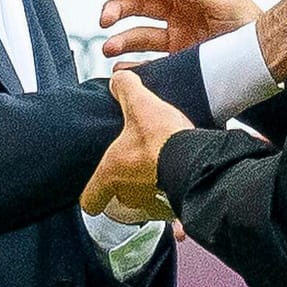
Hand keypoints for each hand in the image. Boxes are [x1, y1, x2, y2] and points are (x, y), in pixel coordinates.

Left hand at [80, 70, 192, 220]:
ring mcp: (151, 205)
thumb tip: (119, 79)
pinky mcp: (174, 207)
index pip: (89, 200)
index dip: (93, 194)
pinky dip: (172, 197)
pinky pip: (168, 207)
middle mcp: (128, 195)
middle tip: (136, 164)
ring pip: (145, 203)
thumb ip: (125, 88)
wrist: (196, 159)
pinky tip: (179, 176)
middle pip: (120, 198)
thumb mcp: (139, 104)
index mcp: (110, 173)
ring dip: (151, 189)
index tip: (99, 186)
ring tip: (161, 168)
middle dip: (127, 184)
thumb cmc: (162, 138)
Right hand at [97, 0, 262, 57]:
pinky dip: (132, 66)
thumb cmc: (250, 24)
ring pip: (139, 35)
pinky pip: (150, 63)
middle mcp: (179, 13)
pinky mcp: (179, 62)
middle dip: (116, 10)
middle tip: (104, 21)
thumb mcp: (222, 2)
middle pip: (138, 6)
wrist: (266, 59)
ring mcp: (178, 38)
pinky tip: (122, 70)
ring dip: (120, 40)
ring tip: (110, 50)